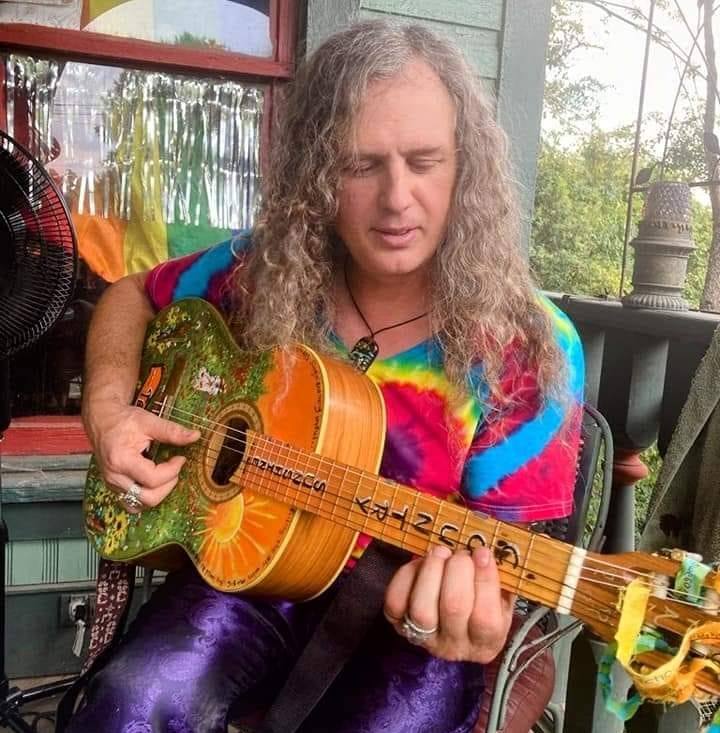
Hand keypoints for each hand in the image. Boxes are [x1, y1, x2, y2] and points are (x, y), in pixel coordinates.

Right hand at [84, 397, 199, 512]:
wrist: (102, 419)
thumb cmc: (122, 420)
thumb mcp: (149, 421)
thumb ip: (172, 431)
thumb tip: (194, 436)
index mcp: (121, 460)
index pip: (153, 479)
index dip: (173, 470)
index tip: (180, 458)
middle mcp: (114, 477)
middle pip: (148, 498)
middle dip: (168, 485)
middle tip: (174, 468)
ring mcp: (112, 484)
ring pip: (140, 504)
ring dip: (158, 493)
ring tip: (164, 474)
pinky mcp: (114, 487)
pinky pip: (133, 502)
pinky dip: (147, 495)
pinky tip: (154, 481)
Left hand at [384, 545, 513, 663]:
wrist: (450, 625)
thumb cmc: (480, 605)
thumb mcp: (500, 599)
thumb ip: (499, 580)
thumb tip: (484, 553)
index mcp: (485, 643)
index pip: (486, 618)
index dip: (485, 580)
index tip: (482, 552)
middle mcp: (454, 646)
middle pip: (453, 609)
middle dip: (458, 570)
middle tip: (460, 553)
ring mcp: (423, 638)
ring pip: (422, 609)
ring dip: (431, 572)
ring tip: (440, 553)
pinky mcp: (399, 624)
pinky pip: (395, 602)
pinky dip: (406, 576)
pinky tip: (420, 564)